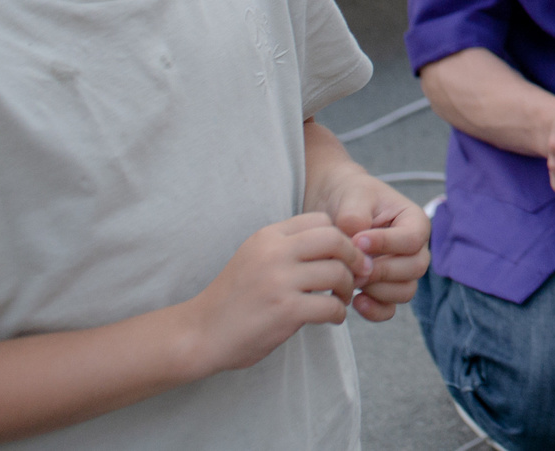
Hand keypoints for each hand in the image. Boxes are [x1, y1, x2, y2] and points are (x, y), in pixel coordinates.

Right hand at [179, 213, 362, 374]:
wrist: (199, 334)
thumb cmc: (233, 299)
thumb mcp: (256, 258)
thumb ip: (289, 248)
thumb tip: (339, 245)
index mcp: (268, 236)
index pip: (321, 220)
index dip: (340, 238)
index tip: (343, 256)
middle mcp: (274, 253)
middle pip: (335, 239)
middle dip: (353, 257)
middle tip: (355, 274)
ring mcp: (279, 281)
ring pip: (338, 271)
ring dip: (347, 287)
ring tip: (340, 299)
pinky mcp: (285, 310)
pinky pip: (330, 305)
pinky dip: (338, 313)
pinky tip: (332, 318)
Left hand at [315, 172, 431, 320]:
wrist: (332, 206)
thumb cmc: (349, 196)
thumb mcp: (353, 198)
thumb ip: (356, 219)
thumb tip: (359, 248)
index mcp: (413, 221)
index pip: (412, 239)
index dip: (386, 244)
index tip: (358, 240)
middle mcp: (414, 248)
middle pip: (415, 268)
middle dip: (382, 270)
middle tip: (353, 266)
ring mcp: (401, 270)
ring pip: (405, 291)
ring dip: (379, 290)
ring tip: (352, 279)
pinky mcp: (384, 288)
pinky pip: (390, 309)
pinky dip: (375, 309)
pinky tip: (356, 299)